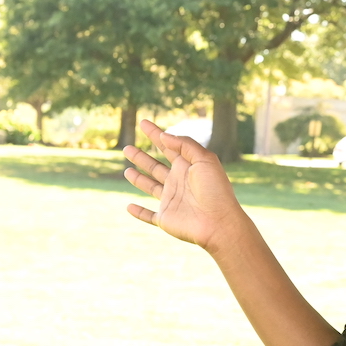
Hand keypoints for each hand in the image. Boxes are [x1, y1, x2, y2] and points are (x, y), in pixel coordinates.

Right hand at [123, 119, 244, 250]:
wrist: (218, 222)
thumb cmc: (215, 190)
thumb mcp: (205, 160)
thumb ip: (185, 145)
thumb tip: (164, 136)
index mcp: (188, 167)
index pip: (169, 147)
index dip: (155, 134)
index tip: (144, 122)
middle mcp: (178, 182)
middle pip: (155, 166)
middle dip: (141, 157)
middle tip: (126, 148)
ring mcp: (171, 201)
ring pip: (150, 187)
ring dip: (138, 179)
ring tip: (127, 169)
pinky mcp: (165, 218)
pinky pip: (149, 216)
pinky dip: (139, 212)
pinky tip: (129, 207)